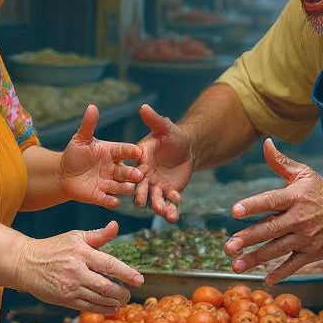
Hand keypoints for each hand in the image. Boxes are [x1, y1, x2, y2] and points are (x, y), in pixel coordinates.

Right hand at [13, 221, 142, 314]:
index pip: (109, 264)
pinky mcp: (64, 299)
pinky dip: (102, 309)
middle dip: (122, 293)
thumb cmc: (54, 248)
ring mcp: (70, 287)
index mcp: (81, 253)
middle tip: (129, 294)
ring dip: (114, 302)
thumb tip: (115, 226)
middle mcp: (76, 271)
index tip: (139, 279)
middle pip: (106, 286)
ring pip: (98, 299)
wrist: (26, 263)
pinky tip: (111, 308)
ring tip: (122, 301)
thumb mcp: (75, 237)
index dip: (126, 273)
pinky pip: (88, 307)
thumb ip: (98, 235)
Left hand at [58, 105, 143, 207]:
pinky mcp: (100, 196)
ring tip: (130, 188)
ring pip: (120, 186)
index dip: (130, 151)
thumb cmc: (74, 154)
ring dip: (126, 188)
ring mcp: (108, 183)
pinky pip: (107, 199)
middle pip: (126, 171)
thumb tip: (92, 106)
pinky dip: (111, 201)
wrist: (63, 174)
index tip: (138, 151)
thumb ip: (88, 125)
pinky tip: (114, 202)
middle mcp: (114, 169)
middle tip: (139, 174)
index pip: (124, 151)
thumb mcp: (81, 139)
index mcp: (112, 153)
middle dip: (133, 173)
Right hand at [132, 103, 193, 221]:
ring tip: (166, 214)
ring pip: (154, 199)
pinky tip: (175, 215)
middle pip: (141, 188)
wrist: (187, 149)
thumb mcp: (165, 127)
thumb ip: (154, 120)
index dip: (135, 178)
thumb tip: (143, 106)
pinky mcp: (167, 192)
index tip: (137, 185)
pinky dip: (171, 209)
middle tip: (143, 203)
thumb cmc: (173, 136)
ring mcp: (155, 186)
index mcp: (140, 161)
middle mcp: (145, 176)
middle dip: (142, 196)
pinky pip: (167, 203)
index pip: (135, 170)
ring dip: (159, 207)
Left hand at [224, 139, 322, 284]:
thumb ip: (280, 162)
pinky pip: (294, 265)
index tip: (234, 211)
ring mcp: (306, 238)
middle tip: (228, 245)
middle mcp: (300, 218)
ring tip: (236, 265)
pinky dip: (281, 273)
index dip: (253, 205)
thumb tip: (266, 143)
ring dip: (256, 259)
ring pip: (277, 250)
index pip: (271, 200)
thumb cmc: (321, 192)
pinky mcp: (312, 253)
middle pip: (270, 229)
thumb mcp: (303, 174)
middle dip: (248, 238)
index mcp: (295, 197)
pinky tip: (266, 280)